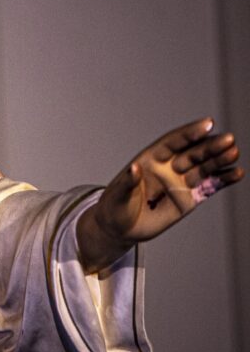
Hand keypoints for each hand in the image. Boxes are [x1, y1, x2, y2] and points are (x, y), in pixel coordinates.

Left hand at [77, 118, 242, 272]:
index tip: (207, 124)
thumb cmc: (115, 207)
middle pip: (193, 153)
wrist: (121, 228)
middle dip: (210, 146)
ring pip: (204, 167)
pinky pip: (209, 186)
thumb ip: (127, 182)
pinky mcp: (190, 198)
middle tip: (228, 139)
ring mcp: (180, 182)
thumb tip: (134, 168)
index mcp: (150, 159)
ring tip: (234, 153)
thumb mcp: (117, 195)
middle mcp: (168, 167)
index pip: (173, 142)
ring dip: (220, 160)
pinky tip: (236, 173)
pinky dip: (223, 179)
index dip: (190, 133)